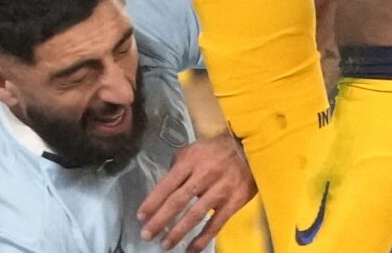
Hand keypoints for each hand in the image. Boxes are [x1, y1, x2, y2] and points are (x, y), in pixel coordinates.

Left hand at [138, 133, 255, 250]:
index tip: (141, 217)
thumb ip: (179, 165)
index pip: (167, 184)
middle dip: (160, 220)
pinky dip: (202, 239)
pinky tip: (191, 250)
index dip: (153, 202)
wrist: (251, 149)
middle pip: (178, 201)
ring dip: (178, 232)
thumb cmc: (218, 150)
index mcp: (192, 160)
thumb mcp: (195, 149)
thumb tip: (163, 187)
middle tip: (147, 235)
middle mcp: (205, 174)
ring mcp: (221, 189)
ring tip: (165, 244)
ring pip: (195, 215)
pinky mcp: (234, 201)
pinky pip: (216, 224)